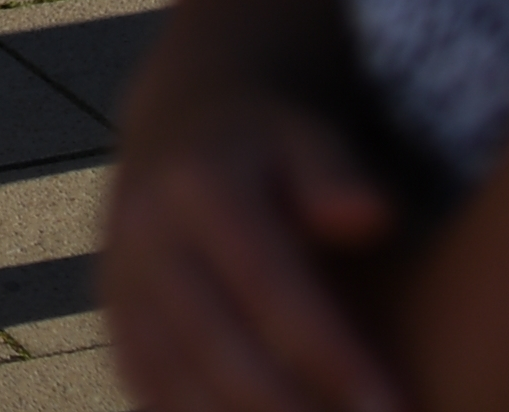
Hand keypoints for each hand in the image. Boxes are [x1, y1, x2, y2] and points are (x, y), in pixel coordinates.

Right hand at [101, 77, 404, 411]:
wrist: (178, 124)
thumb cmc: (269, 147)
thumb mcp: (305, 137)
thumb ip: (336, 174)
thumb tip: (371, 216)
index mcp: (197, 184)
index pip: (270, 283)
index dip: (331, 352)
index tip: (392, 404)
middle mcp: (144, 235)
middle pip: (217, 346)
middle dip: (292, 410)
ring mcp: (120, 283)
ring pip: (175, 381)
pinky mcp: (116, 322)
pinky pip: (151, 389)